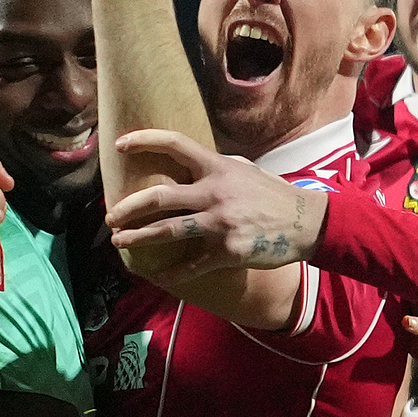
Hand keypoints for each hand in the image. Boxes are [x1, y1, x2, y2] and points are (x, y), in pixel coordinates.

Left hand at [106, 128, 327, 280]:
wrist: (307, 224)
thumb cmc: (275, 196)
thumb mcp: (247, 170)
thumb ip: (219, 166)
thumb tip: (194, 160)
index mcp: (218, 168)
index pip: (175, 144)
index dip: (144, 140)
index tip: (119, 145)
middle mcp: (215, 193)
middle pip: (159, 197)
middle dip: (128, 208)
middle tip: (110, 216)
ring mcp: (221, 223)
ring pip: (168, 231)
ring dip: (138, 238)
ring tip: (120, 242)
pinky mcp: (228, 250)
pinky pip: (193, 264)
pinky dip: (173, 272)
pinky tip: (158, 275)